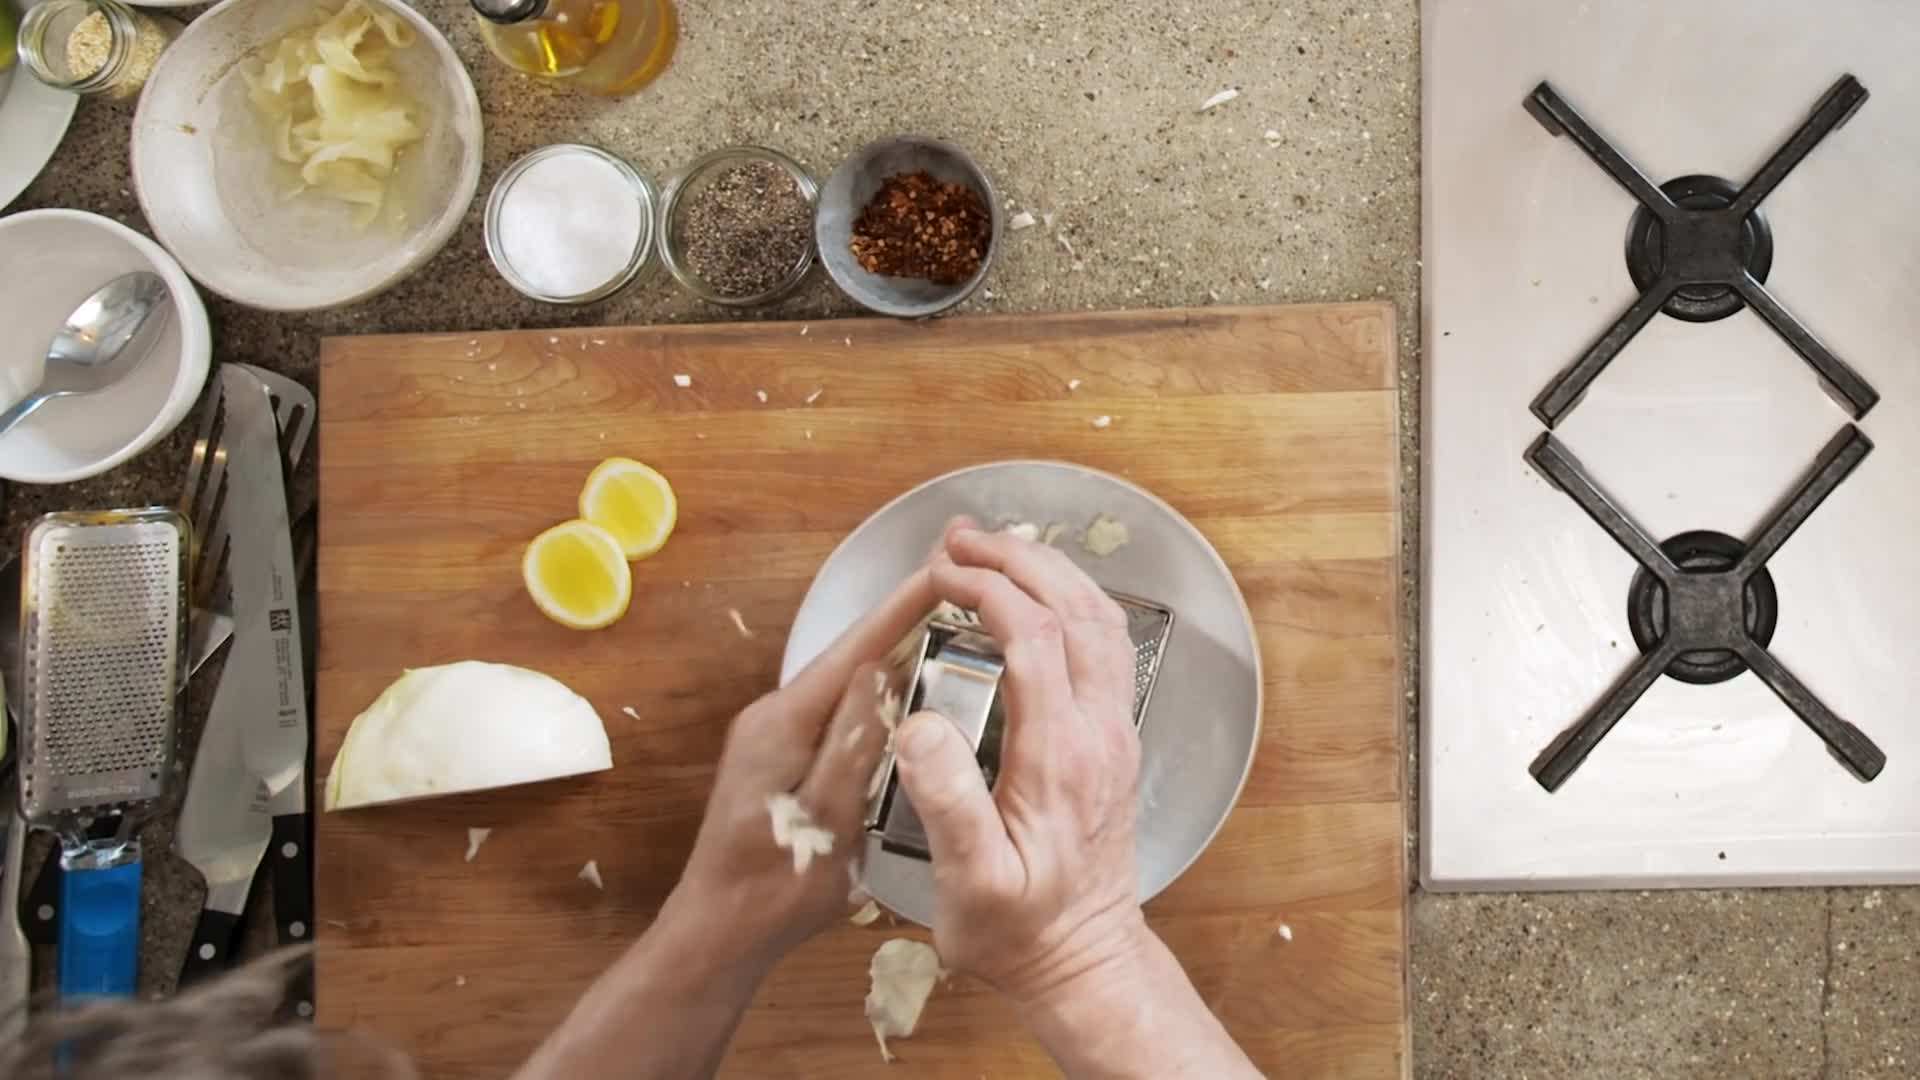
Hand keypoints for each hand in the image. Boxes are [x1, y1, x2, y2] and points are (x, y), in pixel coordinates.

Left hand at [662, 564, 936, 967]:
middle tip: (968, 588)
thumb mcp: (828, 819)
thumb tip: (882, 667)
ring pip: (847, 681)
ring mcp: (777, 734)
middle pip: (851, 654)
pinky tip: (920, 690)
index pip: (854, 648)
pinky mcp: (785, 755)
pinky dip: (883, 690)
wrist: (719, 934)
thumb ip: (853, 743)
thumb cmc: (776, 889)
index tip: (950, 566)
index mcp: (784, 722)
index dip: (904, 606)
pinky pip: (842, 708)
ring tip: (958, 626)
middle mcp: (776, 714)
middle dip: (907, 618)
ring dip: (898, 651)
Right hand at [893, 522, 1150, 1006]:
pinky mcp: (1114, 743)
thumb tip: (920, 724)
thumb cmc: (1021, 933)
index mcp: (1060, 757)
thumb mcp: (970, 882)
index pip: (1034, 638)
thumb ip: (948, 801)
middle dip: (1018, 560)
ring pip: (1101, 622)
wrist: (1083, 965)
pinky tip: (1041, 598)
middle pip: (1075, 611)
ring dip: (1050, 573)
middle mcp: (1099, 734)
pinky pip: (1106, 648)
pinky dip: (1072, 603)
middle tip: (961, 539)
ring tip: (996, 549)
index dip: (987, 591)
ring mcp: (1115, 735)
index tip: (941, 572)